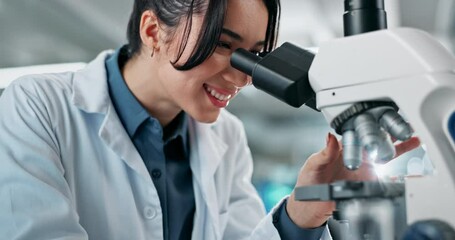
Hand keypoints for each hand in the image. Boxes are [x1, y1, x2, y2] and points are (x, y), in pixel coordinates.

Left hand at [286, 133, 420, 227]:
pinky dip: (399, 173)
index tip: (380, 119)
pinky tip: (410, 170)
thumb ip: (324, 152)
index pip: (358, 134)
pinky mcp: (368, 183)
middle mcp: (355, 156)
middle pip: (376, 142)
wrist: (311, 206)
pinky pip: (386, 177)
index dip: (370, 126)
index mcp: (341, 148)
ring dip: (400, 148)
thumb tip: (330, 136)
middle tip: (405, 125)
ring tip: (413, 139)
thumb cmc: (309, 181)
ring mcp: (363, 169)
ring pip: (385, 156)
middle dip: (391, 133)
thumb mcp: (313, 164)